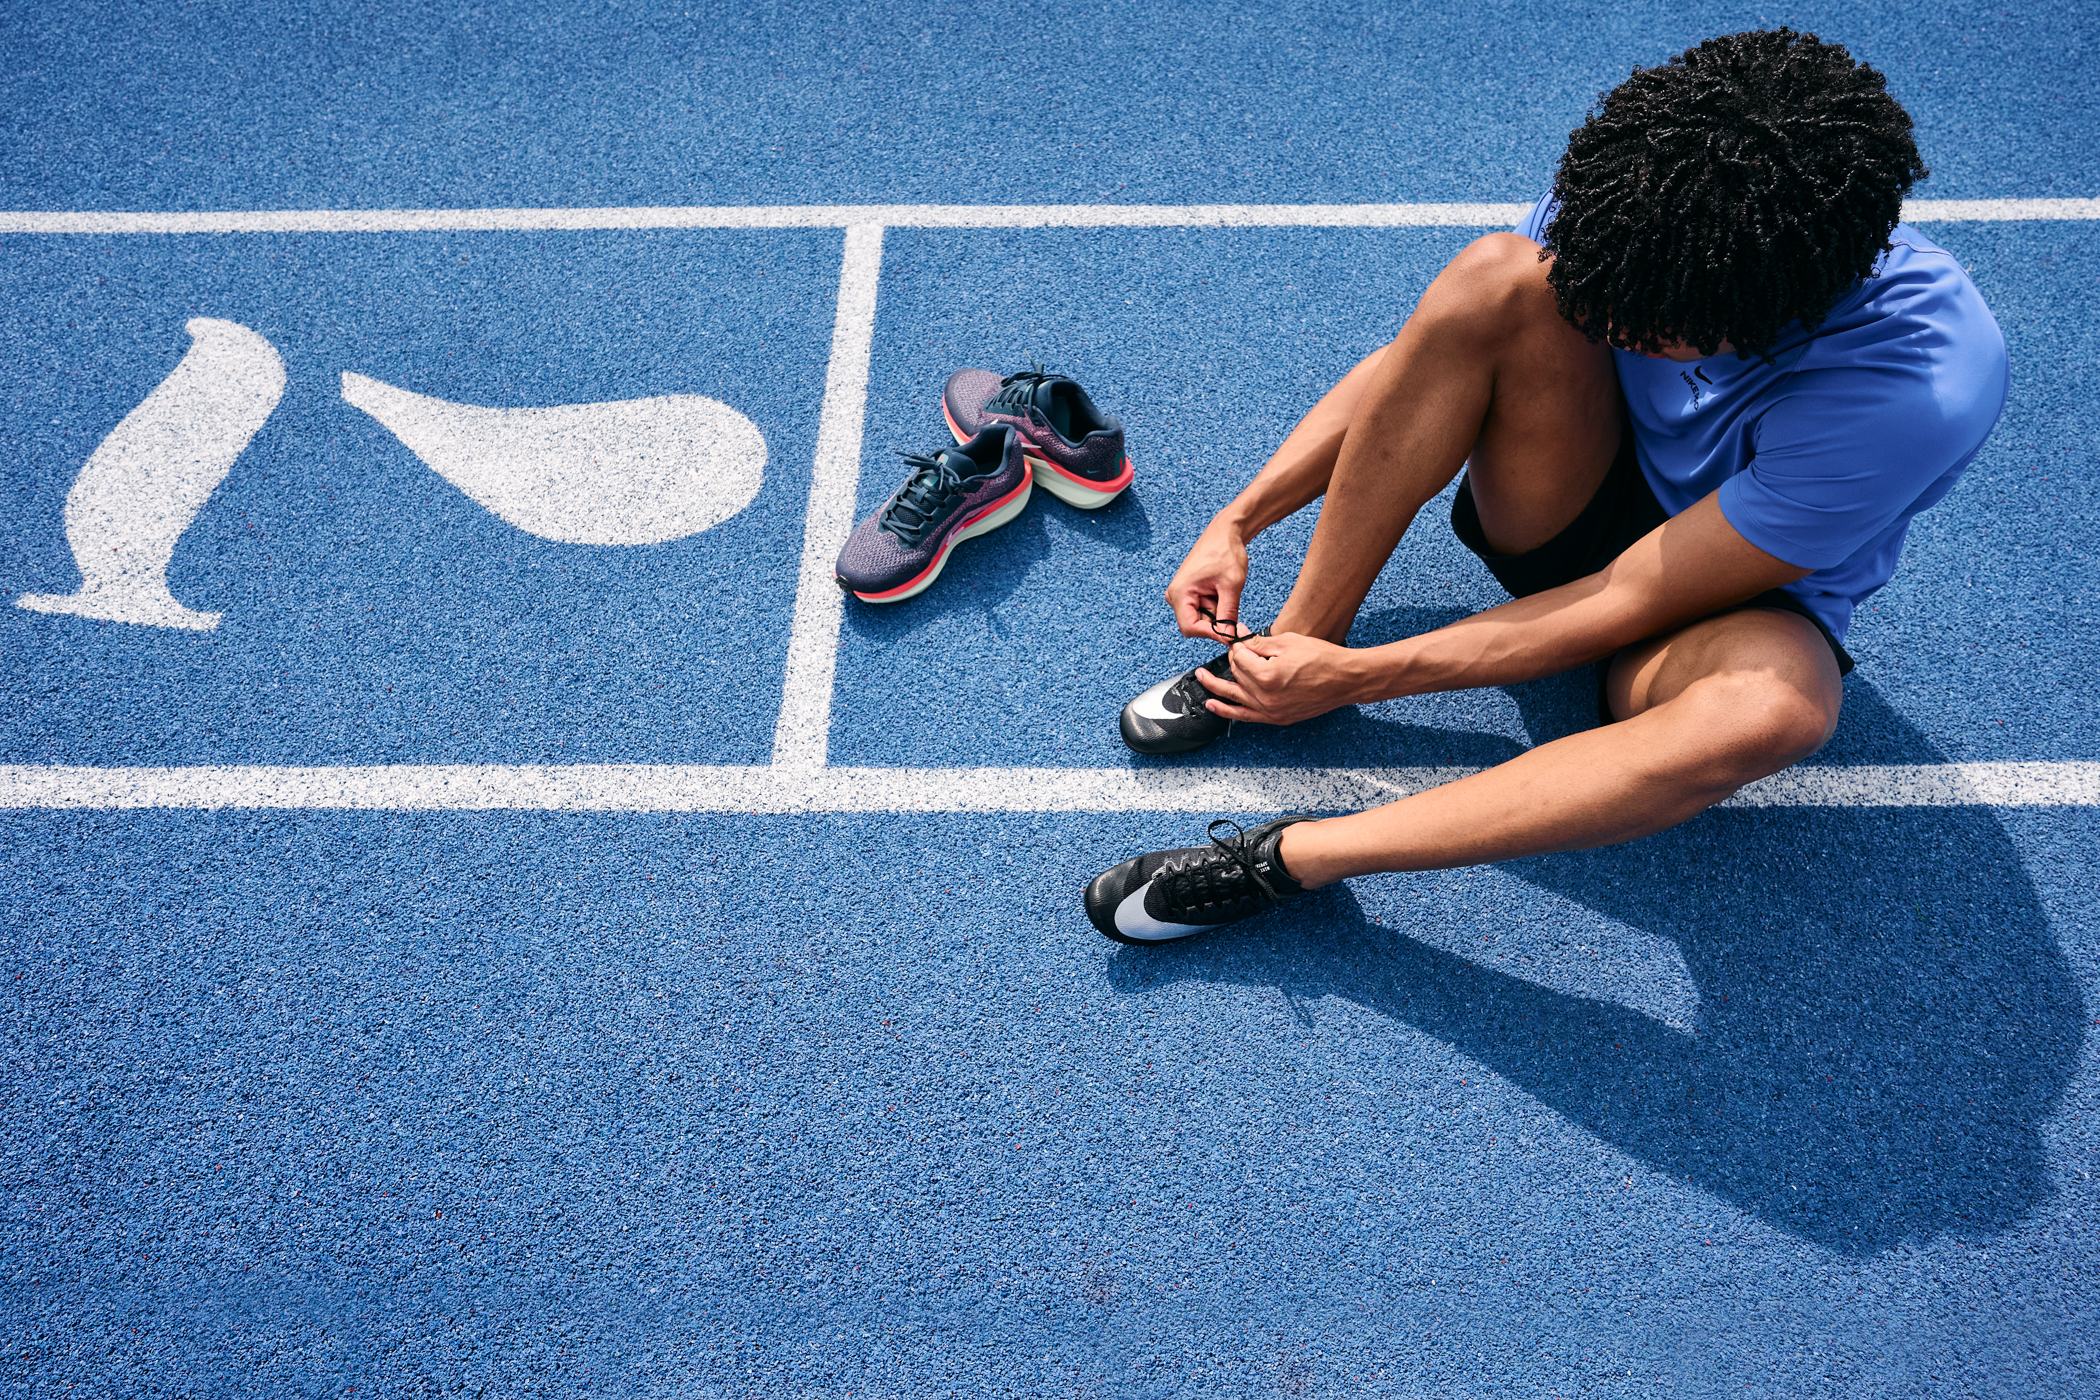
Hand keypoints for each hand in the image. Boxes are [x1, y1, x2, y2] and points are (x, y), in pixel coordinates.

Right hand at [1164, 519, 1249, 638]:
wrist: (1224, 534)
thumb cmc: (1225, 552)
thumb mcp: (1231, 586)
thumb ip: (1228, 614)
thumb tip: (1229, 637)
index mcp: (1180, 593)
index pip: (1190, 628)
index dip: (1211, 634)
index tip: (1230, 635)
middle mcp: (1176, 596)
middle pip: (1194, 625)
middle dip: (1214, 621)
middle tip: (1230, 605)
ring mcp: (1181, 595)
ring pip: (1200, 619)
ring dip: (1216, 612)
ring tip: (1225, 592)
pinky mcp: (1189, 594)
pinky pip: (1202, 610)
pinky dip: (1215, 606)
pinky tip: (1221, 591)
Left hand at [1193, 631, 1368, 726]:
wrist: (1346, 679)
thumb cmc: (1323, 659)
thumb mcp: (1288, 642)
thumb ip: (1258, 643)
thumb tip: (1240, 640)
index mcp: (1267, 676)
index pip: (1239, 657)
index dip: (1238, 644)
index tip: (1239, 637)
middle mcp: (1265, 697)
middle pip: (1237, 675)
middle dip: (1233, 659)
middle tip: (1234, 648)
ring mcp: (1271, 711)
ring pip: (1234, 697)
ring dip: (1214, 687)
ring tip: (1200, 679)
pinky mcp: (1277, 718)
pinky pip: (1245, 716)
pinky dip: (1227, 711)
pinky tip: (1214, 705)